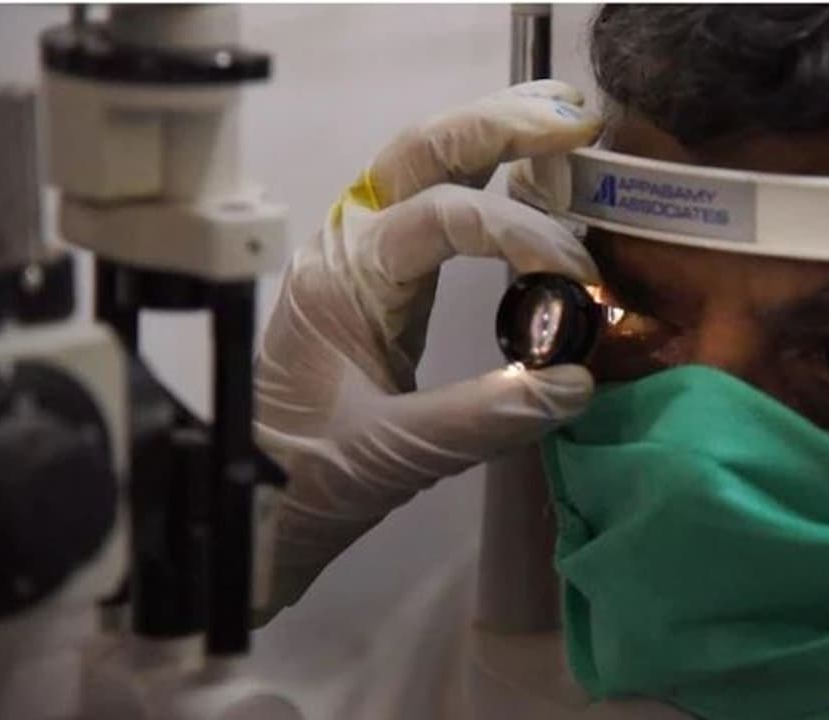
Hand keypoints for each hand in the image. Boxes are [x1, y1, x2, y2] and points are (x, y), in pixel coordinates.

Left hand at [254, 81, 601, 613]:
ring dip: (493, 138)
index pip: (444, 216)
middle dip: (501, 126)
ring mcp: (361, 257)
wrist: (249, 501)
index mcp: (344, 279)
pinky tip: (531, 186)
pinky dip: (486, 184)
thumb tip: (575, 380)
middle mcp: (348, 248)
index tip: (579, 280)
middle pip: (423, 150)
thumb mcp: (395, 454)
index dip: (521, 233)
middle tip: (576, 125)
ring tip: (564, 127)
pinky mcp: (379, 280)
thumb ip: (487, 417)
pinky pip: (433, 207)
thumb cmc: (303, 477)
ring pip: (424, 165)